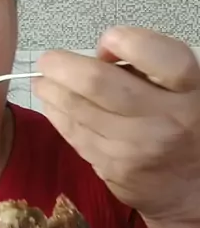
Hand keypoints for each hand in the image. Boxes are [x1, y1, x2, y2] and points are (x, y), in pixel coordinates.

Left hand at [33, 27, 199, 221]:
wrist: (192, 188)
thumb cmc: (183, 123)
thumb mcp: (185, 87)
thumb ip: (151, 63)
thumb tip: (101, 53)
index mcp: (189, 91)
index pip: (160, 57)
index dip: (129, 42)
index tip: (109, 39)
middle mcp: (165, 121)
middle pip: (100, 85)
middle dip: (63, 67)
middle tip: (47, 61)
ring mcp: (136, 148)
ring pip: (79, 112)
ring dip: (52, 92)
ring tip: (43, 82)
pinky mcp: (115, 169)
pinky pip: (76, 136)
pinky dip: (58, 116)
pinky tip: (52, 105)